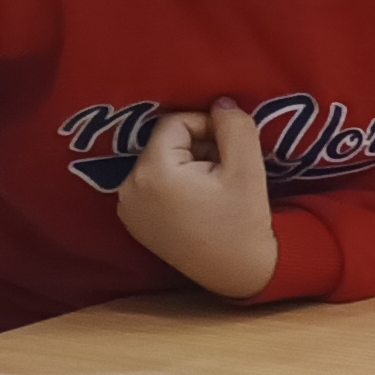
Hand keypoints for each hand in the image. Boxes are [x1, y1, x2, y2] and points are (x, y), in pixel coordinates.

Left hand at [119, 96, 280, 296]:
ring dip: (187, 164)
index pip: (175, 123)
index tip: (231, 151)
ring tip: (214, 187)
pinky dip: (175, 183)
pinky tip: (198, 202)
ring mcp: (127, 207)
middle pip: (165, 143)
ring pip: (159, 162)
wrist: (238, 272)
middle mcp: (128, 188)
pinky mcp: (133, 221)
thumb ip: (235, 127)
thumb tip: (221, 102)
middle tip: (225, 170)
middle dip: (197, 147)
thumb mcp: (248, 169)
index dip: (208, 128)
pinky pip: (152, 184)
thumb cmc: (244, 222)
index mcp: (152, 173)